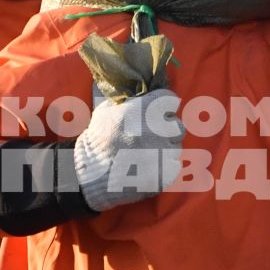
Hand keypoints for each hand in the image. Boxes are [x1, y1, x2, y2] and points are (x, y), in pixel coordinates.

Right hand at [72, 88, 182, 211]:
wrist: (94, 174)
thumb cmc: (98, 140)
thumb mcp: (107, 110)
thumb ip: (127, 100)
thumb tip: (138, 95)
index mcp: (147, 109)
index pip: (169, 99)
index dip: (161, 106)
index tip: (154, 112)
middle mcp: (160, 128)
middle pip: (176, 125)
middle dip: (165, 129)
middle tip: (150, 136)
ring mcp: (165, 152)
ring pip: (175, 146)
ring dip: (163, 148)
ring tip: (144, 154)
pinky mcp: (167, 172)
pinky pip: (173, 164)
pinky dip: (163, 166)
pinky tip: (147, 167)